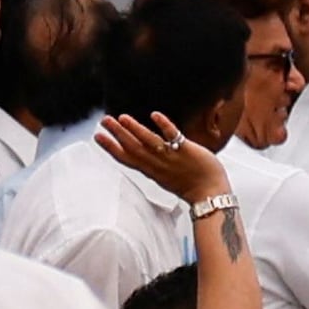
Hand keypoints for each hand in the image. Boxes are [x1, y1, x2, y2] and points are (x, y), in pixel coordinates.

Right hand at [98, 113, 229, 209]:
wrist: (210, 194)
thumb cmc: (191, 184)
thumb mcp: (166, 175)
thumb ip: (155, 162)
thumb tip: (147, 149)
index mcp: (151, 171)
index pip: (127, 158)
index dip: (111, 147)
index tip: (97, 137)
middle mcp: (157, 165)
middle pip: (133, 148)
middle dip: (117, 134)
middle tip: (104, 121)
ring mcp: (171, 157)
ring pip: (148, 142)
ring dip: (134, 129)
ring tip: (122, 117)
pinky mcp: (186, 151)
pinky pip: (173, 137)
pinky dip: (164, 126)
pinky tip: (154, 115)